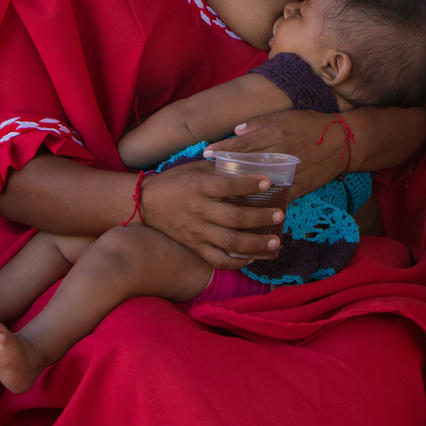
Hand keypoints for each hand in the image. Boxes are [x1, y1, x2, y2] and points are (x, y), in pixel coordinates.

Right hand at [137, 160, 284, 267]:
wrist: (145, 203)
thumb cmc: (175, 182)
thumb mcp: (195, 168)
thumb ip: (219, 168)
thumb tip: (250, 163)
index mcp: (198, 187)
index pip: (226, 186)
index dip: (248, 184)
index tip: (268, 182)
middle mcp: (198, 210)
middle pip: (233, 218)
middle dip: (260, 218)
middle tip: (279, 215)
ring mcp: (196, 232)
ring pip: (229, 243)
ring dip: (255, 244)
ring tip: (275, 242)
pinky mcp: (194, 246)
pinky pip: (217, 259)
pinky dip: (237, 262)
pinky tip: (253, 257)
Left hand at [207, 108, 345, 199]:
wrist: (344, 142)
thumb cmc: (314, 125)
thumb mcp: (287, 116)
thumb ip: (261, 122)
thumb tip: (237, 130)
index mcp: (277, 132)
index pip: (243, 142)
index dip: (223, 148)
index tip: (206, 153)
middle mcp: (281, 152)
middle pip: (247, 163)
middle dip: (226, 169)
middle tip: (208, 175)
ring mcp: (291, 171)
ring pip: (260, 181)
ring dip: (240, 186)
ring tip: (222, 191)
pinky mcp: (300, 186)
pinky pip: (277, 195)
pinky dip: (263, 200)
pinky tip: (249, 204)